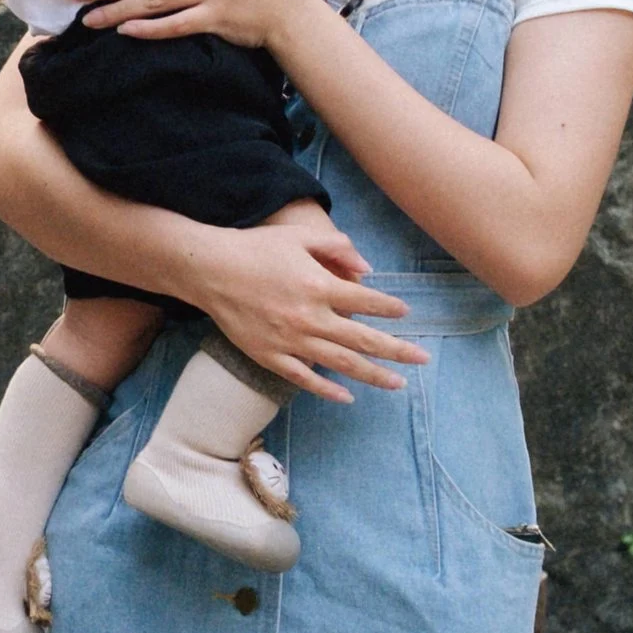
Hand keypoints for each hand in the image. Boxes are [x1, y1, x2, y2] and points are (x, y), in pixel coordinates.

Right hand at [182, 217, 425, 399]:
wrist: (209, 270)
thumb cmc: (255, 248)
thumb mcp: (299, 237)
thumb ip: (337, 247)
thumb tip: (367, 269)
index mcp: (319, 286)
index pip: (367, 302)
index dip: (389, 308)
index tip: (405, 313)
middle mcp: (310, 318)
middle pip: (363, 339)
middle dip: (397, 350)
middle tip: (423, 359)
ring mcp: (290, 341)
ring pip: (341, 364)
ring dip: (373, 375)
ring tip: (397, 384)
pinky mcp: (271, 356)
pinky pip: (305, 379)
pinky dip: (327, 389)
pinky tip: (348, 396)